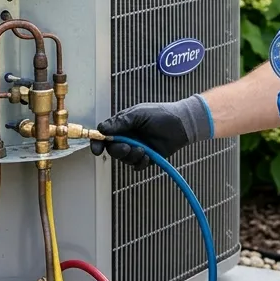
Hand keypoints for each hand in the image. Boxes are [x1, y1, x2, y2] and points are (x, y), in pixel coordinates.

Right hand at [90, 95, 212, 169]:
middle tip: (128, 147)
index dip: (98, 143)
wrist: (182, 124)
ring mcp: (137, 148)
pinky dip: (140, 163)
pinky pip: (137, 166)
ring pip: (125, 159)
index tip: (97, 150)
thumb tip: (101, 129)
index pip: (104, 135)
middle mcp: (128, 137)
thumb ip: (120, 122)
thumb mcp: (138, 114)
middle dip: (118, 150)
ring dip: (132, 156)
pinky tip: (148, 156)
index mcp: (122, 125)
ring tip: (144, 150)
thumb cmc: (160, 114)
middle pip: (113, 150)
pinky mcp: (147, 158)